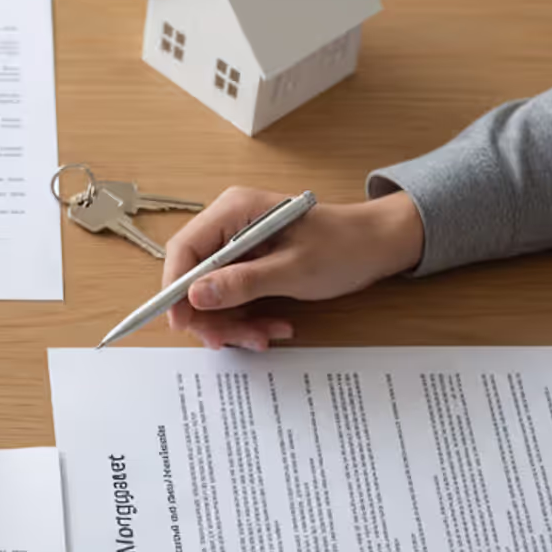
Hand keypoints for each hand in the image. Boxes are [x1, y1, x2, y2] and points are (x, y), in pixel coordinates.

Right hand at [162, 188, 424, 348]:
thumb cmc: (343, 247)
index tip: (181, 324)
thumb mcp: (293, 270)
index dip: (175, 288)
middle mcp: (229, 224)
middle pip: (194, 276)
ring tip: (266, 334)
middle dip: (213, 314)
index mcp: (234, 210)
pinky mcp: (249, 263)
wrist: (377, 246)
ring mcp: (238, 244)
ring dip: (235, 322)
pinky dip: (249, 317)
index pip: (184, 249)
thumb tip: (195, 296)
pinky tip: (275, 325)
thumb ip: (242, 283)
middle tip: (232, 341)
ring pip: (213, 293)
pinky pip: (233, 296)